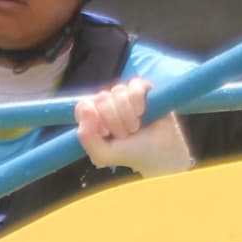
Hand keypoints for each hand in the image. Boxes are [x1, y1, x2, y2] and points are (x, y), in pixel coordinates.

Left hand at [72, 77, 191, 175]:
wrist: (158, 153)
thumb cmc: (129, 154)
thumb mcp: (102, 155)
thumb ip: (86, 138)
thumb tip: (86, 109)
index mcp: (94, 116)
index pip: (83, 106)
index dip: (93, 118)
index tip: (104, 133)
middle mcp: (107, 102)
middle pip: (101, 98)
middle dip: (113, 121)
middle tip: (124, 134)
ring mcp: (124, 94)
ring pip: (117, 92)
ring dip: (127, 115)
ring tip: (134, 128)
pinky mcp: (142, 88)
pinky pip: (134, 86)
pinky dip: (138, 102)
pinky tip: (143, 113)